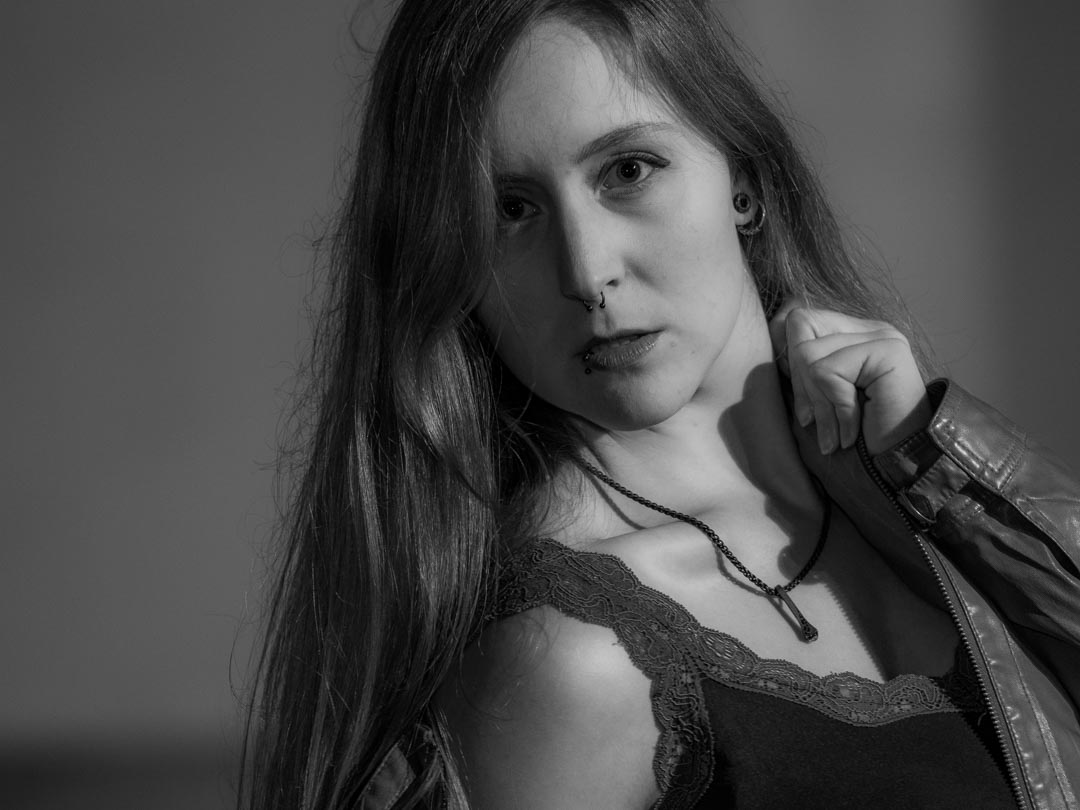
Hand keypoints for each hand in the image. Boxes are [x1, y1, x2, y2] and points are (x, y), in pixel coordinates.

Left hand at [768, 305, 930, 455]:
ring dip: (819, 404)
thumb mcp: (817, 399)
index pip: (798, 320)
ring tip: (835, 432)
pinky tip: (850, 434)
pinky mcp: (887, 351)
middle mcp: (871, 330)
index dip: (790, 359)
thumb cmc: (854, 440)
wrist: (894, 471)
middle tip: (815, 422)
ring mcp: (882, 337)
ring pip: (809, 353)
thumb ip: (801, 366)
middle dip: (800, 383)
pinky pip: (827, 372)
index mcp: (855, 335)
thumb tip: (773, 332)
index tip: (805, 404)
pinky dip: (835, 410)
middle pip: (800, 328)